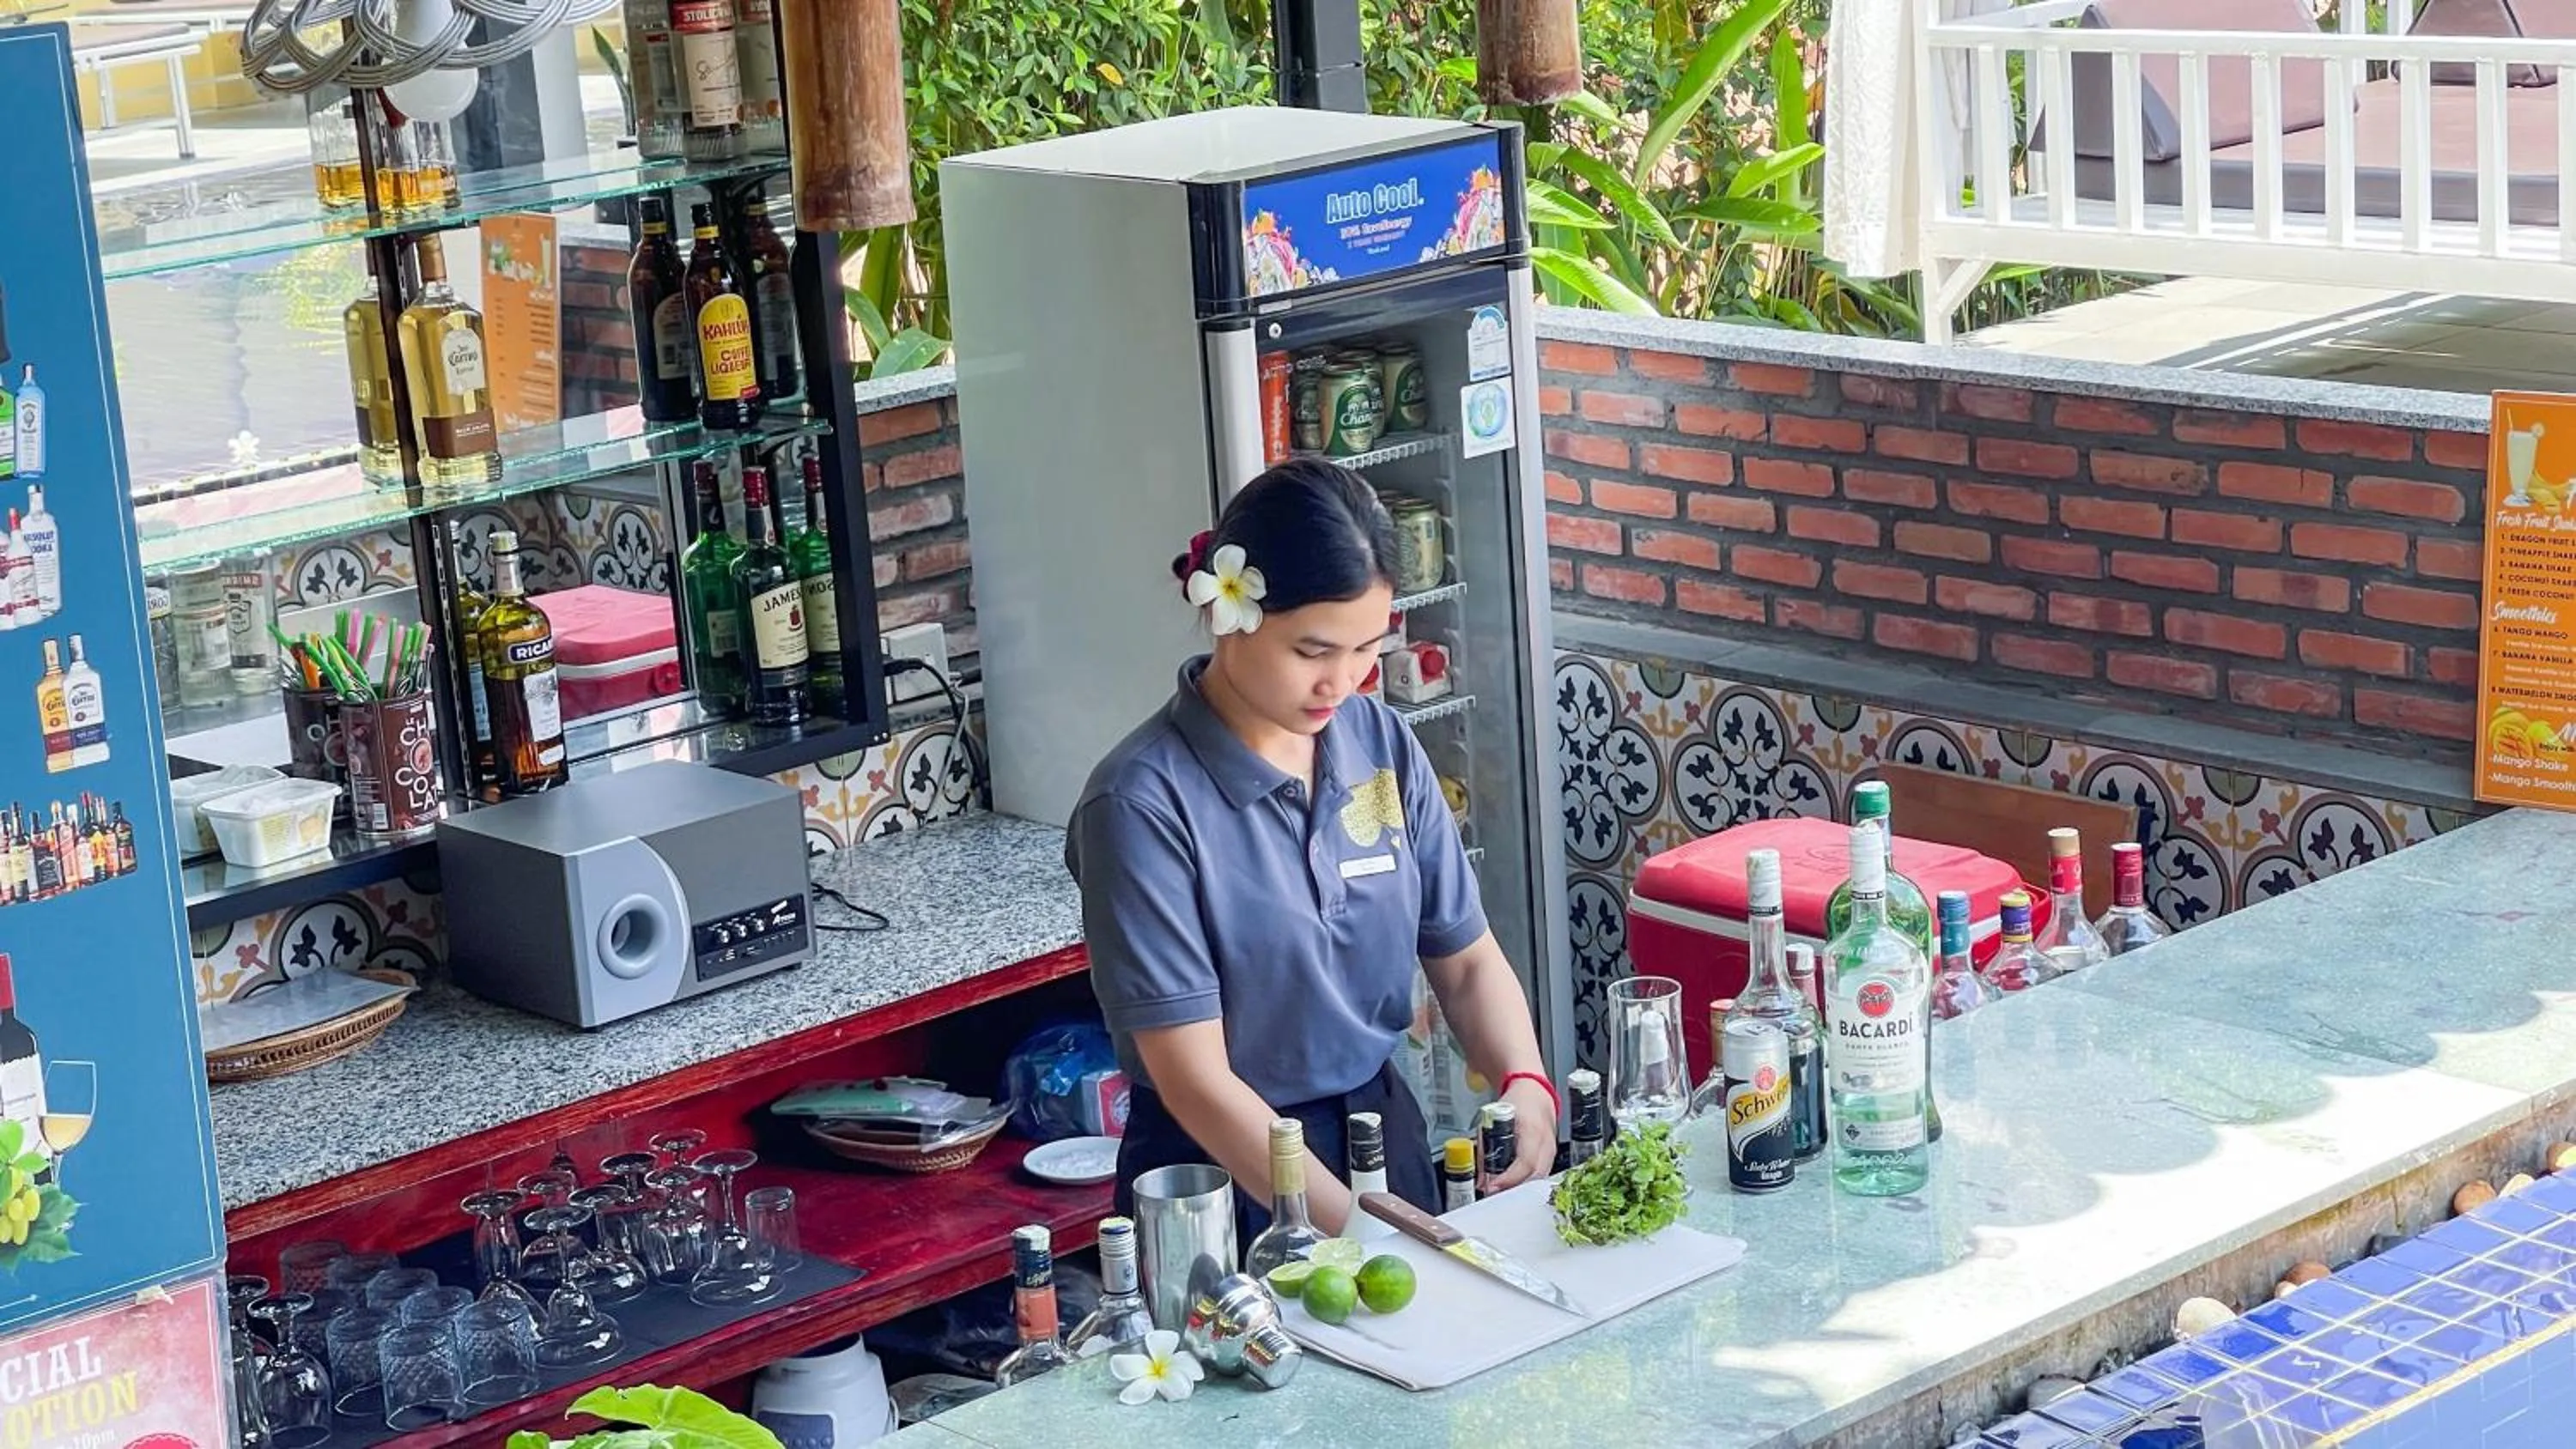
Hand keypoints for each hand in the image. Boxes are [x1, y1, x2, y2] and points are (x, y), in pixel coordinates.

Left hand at [1487, 1077, 1560, 1191]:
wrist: (1535, 1093)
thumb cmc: (1516, 1103)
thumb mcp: (1493, 1121)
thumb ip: (1486, 1150)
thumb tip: (1482, 1180)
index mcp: (1531, 1129)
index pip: (1525, 1161)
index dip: (1509, 1178)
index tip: (1492, 1187)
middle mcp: (1546, 1141)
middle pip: (1534, 1175)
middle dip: (1513, 1189)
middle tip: (1493, 1194)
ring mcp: (1552, 1149)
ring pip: (1539, 1178)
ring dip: (1520, 1188)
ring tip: (1501, 1191)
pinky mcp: (1552, 1156)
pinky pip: (1541, 1175)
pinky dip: (1527, 1182)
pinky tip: (1513, 1185)